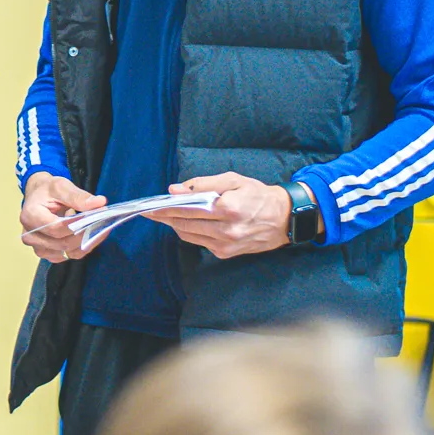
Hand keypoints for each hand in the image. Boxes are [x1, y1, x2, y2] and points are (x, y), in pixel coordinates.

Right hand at [19, 172, 106, 263]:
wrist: (38, 197)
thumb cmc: (47, 190)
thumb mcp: (61, 186)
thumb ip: (78, 196)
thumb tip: (99, 202)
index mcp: (30, 216)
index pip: (57, 227)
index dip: (78, 224)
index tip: (97, 215)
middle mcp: (30, 235)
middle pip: (63, 243)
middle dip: (85, 233)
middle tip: (102, 221)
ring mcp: (37, 247)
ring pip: (67, 252)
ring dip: (86, 242)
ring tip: (97, 228)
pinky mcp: (46, 253)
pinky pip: (68, 256)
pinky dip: (82, 247)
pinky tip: (89, 236)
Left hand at [144, 172, 292, 258]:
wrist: (284, 219)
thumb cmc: (258, 195)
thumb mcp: (232, 180)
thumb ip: (202, 184)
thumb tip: (176, 189)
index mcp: (227, 208)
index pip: (187, 209)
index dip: (165, 208)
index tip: (150, 206)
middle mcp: (225, 230)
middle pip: (183, 224)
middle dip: (164, 217)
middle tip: (150, 211)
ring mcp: (225, 244)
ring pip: (188, 235)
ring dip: (174, 225)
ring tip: (165, 215)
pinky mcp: (225, 253)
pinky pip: (199, 242)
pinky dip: (189, 232)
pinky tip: (185, 223)